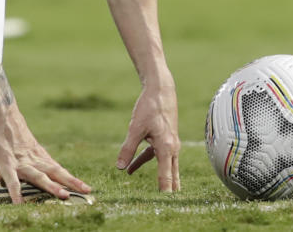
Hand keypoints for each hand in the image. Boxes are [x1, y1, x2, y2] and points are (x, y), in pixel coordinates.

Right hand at [0, 101, 91, 203]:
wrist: (0, 113)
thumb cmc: (11, 130)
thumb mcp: (26, 145)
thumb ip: (34, 158)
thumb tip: (43, 169)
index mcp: (39, 156)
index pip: (59, 170)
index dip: (72, 179)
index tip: (86, 188)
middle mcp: (33, 160)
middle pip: (55, 172)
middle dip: (71, 183)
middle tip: (86, 191)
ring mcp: (20, 162)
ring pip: (38, 176)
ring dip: (52, 186)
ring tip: (64, 196)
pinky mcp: (5, 163)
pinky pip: (11, 180)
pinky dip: (16, 192)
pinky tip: (19, 204)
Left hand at [117, 75, 180, 191]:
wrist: (161, 89)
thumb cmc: (150, 107)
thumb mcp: (135, 128)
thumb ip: (127, 149)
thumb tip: (120, 167)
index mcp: (166, 147)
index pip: (165, 175)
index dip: (164, 190)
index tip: (162, 202)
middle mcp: (172, 147)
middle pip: (172, 174)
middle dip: (169, 189)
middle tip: (168, 203)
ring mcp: (170, 142)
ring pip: (166, 165)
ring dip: (160, 177)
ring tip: (157, 192)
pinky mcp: (166, 137)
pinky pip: (158, 155)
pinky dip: (147, 161)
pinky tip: (132, 166)